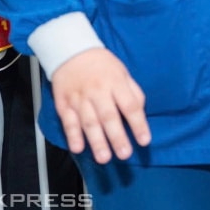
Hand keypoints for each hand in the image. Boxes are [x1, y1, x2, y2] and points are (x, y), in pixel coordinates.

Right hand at [51, 49, 151, 163]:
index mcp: (116, 83)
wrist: (72, 51)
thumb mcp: (123, 72)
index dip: (138, 124)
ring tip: (104, 158)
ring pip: (89, 122)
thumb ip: (133, 92)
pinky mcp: (64, 103)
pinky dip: (73, 135)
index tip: (145, 140)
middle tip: (125, 154)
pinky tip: (78, 148)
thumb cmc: (102, 65)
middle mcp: (98, 91)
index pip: (130, 105)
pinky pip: (69, 121)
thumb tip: (140, 112)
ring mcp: (79, 98)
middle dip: (117, 137)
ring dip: (96, 141)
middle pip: (109, 117)